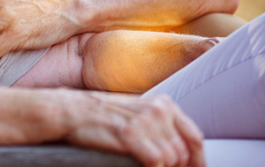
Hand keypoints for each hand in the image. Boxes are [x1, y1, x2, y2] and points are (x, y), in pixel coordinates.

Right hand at [64, 91, 204, 166]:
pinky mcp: (129, 134)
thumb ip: (158, 127)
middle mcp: (157, 110)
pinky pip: (156, 161)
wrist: (68, 111)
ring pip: (172, 158)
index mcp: (162, 104)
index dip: (197, 161)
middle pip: (184, 153)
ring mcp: (143, 121)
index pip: (194, 138)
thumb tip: (180, 153)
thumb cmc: (99, 116)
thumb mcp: (135, 114)